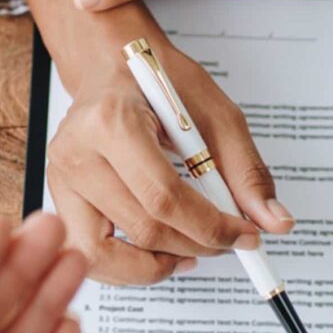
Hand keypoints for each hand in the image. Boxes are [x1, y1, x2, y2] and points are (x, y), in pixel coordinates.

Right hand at [25, 0, 290, 284]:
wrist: (111, 65)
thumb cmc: (159, 84)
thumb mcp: (214, 113)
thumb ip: (246, 171)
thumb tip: (274, 222)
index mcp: (112, 121)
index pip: (164, 198)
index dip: (211, 227)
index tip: (245, 235)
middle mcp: (76, 152)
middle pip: (142, 229)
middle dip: (196, 245)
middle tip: (228, 241)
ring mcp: (59, 179)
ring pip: (105, 255)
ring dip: (157, 266)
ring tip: (191, 252)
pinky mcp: (58, 199)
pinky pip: (89, 254)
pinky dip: (128, 267)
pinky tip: (160, 253)